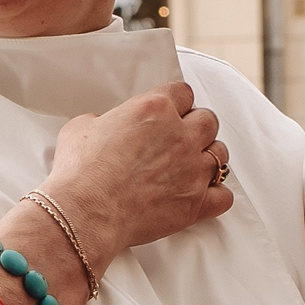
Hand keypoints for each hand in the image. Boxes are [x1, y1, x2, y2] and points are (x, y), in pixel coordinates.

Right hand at [42, 82, 233, 266]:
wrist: (85, 212)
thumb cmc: (79, 172)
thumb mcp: (81, 128)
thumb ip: (103, 120)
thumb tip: (104, 126)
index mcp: (155, 109)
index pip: (183, 92)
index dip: (178, 102)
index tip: (173, 110)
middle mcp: (180, 135)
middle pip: (209, 120)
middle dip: (197, 126)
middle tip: (182, 137)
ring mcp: (192, 170)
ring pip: (221, 154)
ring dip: (209, 157)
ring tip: (193, 165)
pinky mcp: (195, 203)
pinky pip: (224, 196)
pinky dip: (216, 195)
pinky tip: (204, 195)